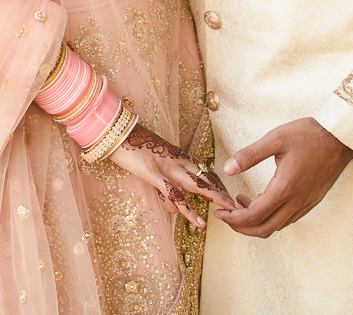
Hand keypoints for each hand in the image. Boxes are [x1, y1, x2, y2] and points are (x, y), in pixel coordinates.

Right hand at [107, 122, 235, 225]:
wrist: (114, 131)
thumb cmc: (130, 146)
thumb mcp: (151, 165)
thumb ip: (164, 188)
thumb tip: (172, 208)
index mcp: (177, 155)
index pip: (204, 170)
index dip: (218, 184)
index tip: (229, 194)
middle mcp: (177, 160)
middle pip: (207, 177)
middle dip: (223, 192)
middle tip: (238, 205)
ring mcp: (167, 167)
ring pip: (198, 186)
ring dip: (216, 199)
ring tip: (231, 212)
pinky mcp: (155, 175)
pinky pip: (176, 195)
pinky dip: (190, 210)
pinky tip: (200, 222)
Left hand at [212, 117, 352, 237]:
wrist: (341, 137)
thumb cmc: (308, 135)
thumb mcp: (275, 139)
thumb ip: (250, 155)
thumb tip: (227, 169)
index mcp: (285, 188)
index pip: (254, 216)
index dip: (233, 218)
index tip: (219, 212)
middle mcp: (297, 202)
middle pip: (264, 229)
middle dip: (241, 227)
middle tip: (226, 214)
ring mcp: (306, 204)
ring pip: (276, 226)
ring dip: (256, 221)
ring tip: (240, 203)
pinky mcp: (312, 201)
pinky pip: (287, 219)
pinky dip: (270, 217)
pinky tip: (261, 200)